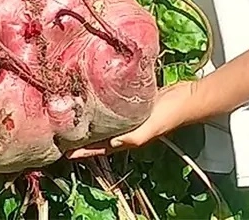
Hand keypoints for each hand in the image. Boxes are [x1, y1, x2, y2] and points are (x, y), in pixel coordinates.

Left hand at [67, 81, 200, 158]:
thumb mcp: (149, 128)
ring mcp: (129, 117)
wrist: (186, 98)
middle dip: (83, 136)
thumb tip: (111, 144)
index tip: (64, 151)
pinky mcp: (133, 104)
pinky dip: (103, 106)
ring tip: (73, 115)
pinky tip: (92, 97)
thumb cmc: (170, 114)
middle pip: (100, 136)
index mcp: (129, 140)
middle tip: (62, 131)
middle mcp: (126, 130)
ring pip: (105, 122)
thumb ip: (132, 137)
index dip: (83, 151)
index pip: (101, 148)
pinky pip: (114, 108)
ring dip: (91, 120)